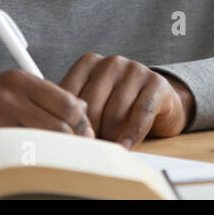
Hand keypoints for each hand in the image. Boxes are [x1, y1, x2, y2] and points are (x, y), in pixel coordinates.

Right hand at [0, 70, 94, 158]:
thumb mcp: (11, 87)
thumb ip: (46, 94)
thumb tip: (83, 109)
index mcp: (20, 79)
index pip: (67, 103)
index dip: (83, 123)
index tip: (88, 134)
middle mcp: (10, 96)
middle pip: (60, 126)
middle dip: (74, 142)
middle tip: (79, 152)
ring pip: (44, 143)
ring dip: (56, 153)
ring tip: (60, 158)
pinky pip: (23, 156)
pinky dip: (35, 161)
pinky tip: (36, 162)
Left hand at [59, 53, 194, 148]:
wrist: (160, 101)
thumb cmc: (117, 105)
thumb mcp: (93, 101)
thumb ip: (74, 111)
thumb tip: (53, 132)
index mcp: (89, 63)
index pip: (70, 96)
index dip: (69, 124)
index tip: (68, 142)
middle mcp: (111, 62)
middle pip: (92, 107)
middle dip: (90, 133)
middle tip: (89, 152)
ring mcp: (135, 70)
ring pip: (115, 113)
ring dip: (111, 137)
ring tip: (109, 150)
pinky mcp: (156, 83)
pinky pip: (141, 113)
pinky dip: (132, 134)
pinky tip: (126, 148)